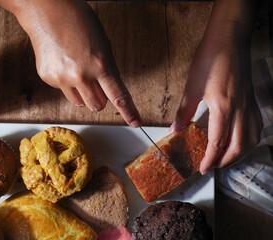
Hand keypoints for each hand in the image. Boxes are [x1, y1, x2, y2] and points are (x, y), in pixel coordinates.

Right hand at [6, 0, 140, 126]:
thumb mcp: (103, 44)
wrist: (47, 11)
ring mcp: (63, 79)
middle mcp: (82, 76)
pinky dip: (65, 82)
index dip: (128, 111)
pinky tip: (62, 63)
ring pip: (79, 102)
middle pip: (97, 106)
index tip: (135, 122)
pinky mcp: (48, 78)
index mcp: (100, 64)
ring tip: (76, 70)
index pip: (118, 96)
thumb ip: (107, 69)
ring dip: (82, 93)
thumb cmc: (78, 22)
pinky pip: (63, 91)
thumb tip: (107, 90)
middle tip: (95, 84)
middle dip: (99, 99)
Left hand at [170, 22, 262, 174]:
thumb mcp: (192, 86)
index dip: (210, 159)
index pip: (218, 142)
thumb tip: (175, 129)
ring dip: (239, 153)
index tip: (203, 169)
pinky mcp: (251, 99)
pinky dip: (249, 139)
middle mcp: (240, 109)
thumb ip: (184, 111)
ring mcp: (249, 104)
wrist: (229, 38)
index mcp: (223, 107)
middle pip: (238, 146)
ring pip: (251, 138)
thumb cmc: (211, 58)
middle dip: (226, 161)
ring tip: (226, 159)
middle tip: (213, 167)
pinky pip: (256, 126)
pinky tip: (241, 140)